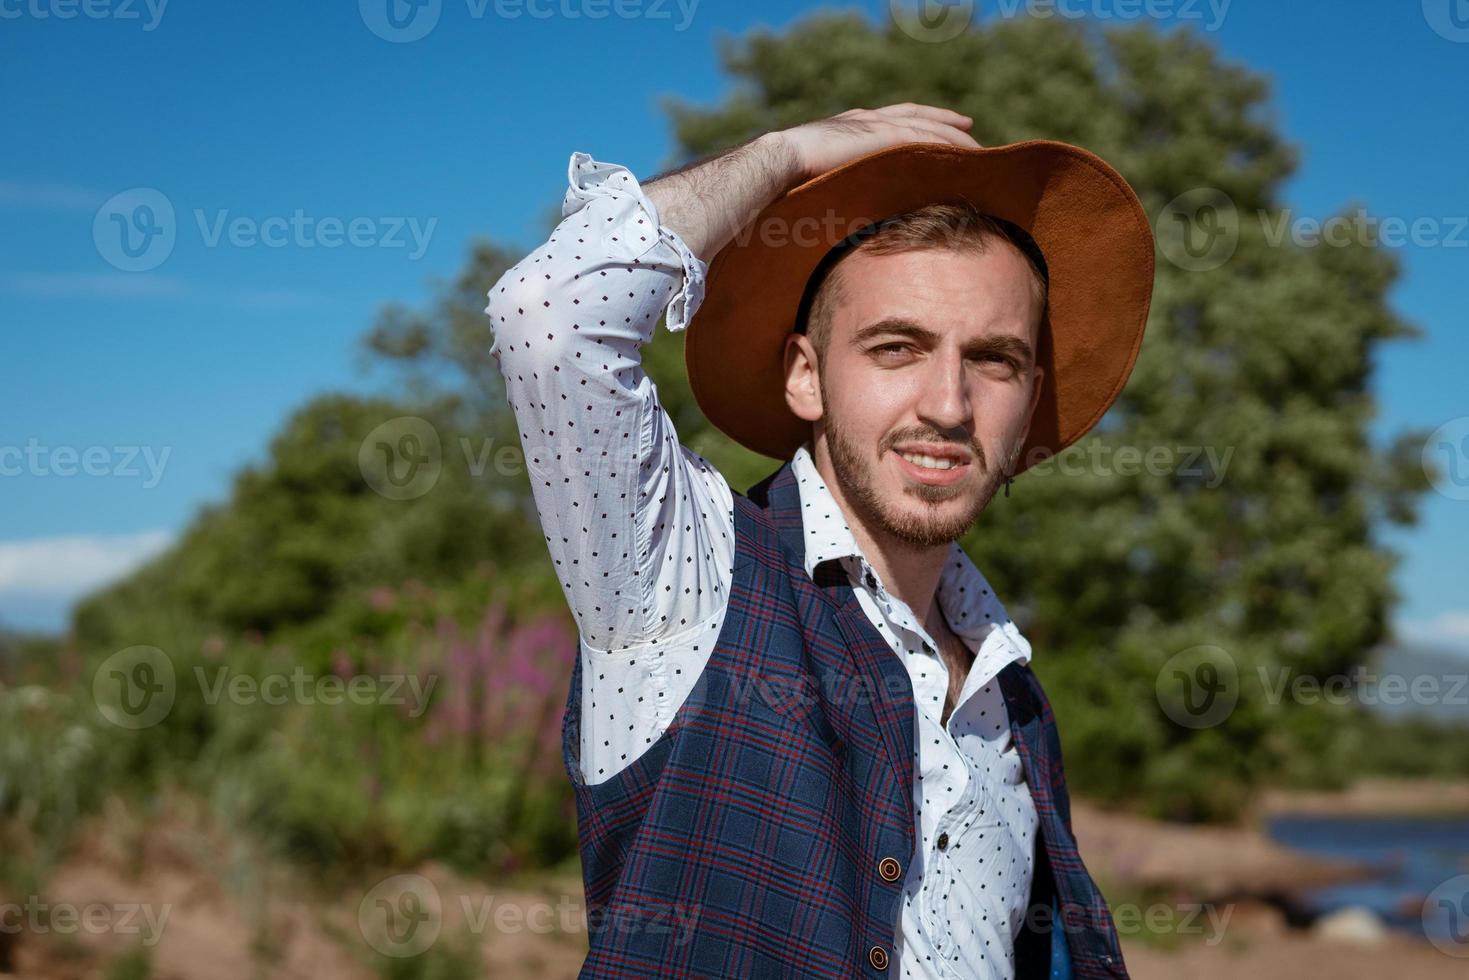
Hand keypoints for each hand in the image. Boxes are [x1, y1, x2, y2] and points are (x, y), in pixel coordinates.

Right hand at [775, 103, 981, 181]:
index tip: (936, 127)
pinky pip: (924, 137)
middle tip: (969, 127)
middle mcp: (865, 119)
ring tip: (976, 146)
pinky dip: (945, 143)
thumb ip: (837, 185)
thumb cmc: (788, 179)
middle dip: (943, 120)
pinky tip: (963, 152)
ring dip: (952, 136)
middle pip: (915, 114)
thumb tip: (841, 212)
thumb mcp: (819, 180)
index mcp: (849, 128)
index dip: (916, 122)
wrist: (780, 162)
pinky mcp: (881, 134)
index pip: (891, 120)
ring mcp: (873, 124)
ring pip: (925, 126)